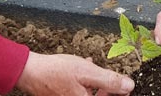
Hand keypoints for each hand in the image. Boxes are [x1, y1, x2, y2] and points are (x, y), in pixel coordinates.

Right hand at [15, 52, 133, 94]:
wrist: (31, 72)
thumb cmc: (56, 72)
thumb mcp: (87, 72)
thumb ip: (109, 80)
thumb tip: (129, 86)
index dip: (119, 93)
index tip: (125, 86)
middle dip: (107, 89)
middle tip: (111, 77)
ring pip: (92, 95)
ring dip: (97, 84)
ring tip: (94, 68)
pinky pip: (82, 92)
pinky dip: (86, 83)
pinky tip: (84, 68)